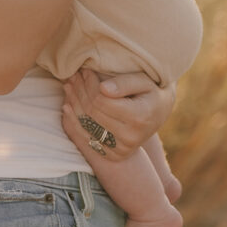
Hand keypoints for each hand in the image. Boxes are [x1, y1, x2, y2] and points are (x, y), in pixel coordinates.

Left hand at [61, 67, 175, 161]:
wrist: (158, 114)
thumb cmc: (150, 92)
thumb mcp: (144, 82)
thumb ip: (124, 83)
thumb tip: (103, 88)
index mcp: (139, 118)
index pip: (102, 100)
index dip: (90, 84)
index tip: (85, 71)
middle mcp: (130, 137)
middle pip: (92, 112)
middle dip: (80, 91)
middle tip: (73, 76)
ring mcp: (121, 149)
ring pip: (86, 125)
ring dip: (73, 104)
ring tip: (68, 87)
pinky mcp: (113, 155)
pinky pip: (86, 139)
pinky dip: (73, 122)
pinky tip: (67, 107)